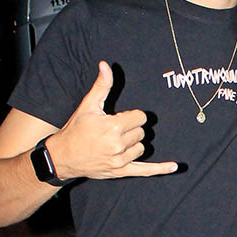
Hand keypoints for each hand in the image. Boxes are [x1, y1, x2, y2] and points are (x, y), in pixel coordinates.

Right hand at [46, 61, 177, 180]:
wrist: (62, 156)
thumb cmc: (75, 130)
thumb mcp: (88, 106)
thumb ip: (101, 86)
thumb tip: (106, 65)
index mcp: (112, 127)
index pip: (139, 117)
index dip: (131, 116)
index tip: (119, 118)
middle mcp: (117, 145)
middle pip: (141, 133)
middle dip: (131, 130)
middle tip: (113, 131)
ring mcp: (119, 160)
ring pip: (141, 148)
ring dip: (133, 144)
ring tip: (115, 142)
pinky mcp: (120, 171)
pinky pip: (145, 170)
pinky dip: (160, 168)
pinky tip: (174, 166)